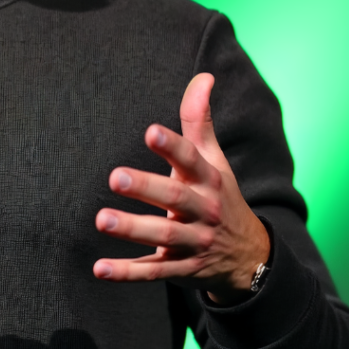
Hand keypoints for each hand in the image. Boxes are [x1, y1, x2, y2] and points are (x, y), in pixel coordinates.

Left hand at [93, 73, 270, 304]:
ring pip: (162, 237)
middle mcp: (202, 212)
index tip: (150, 132)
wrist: (249, 257)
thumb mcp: (214, 160)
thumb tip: (204, 76)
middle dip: (146, 188)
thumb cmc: (218, 196)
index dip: (172, 147)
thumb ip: (199, 120)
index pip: (192, 160)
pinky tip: (99, 268)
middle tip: (114, 176)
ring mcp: (191, 243)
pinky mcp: (178, 270)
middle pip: (174, 199)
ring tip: (101, 219)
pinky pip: (151, 272)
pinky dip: (126, 272)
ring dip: (132, 229)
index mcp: (208, 180)